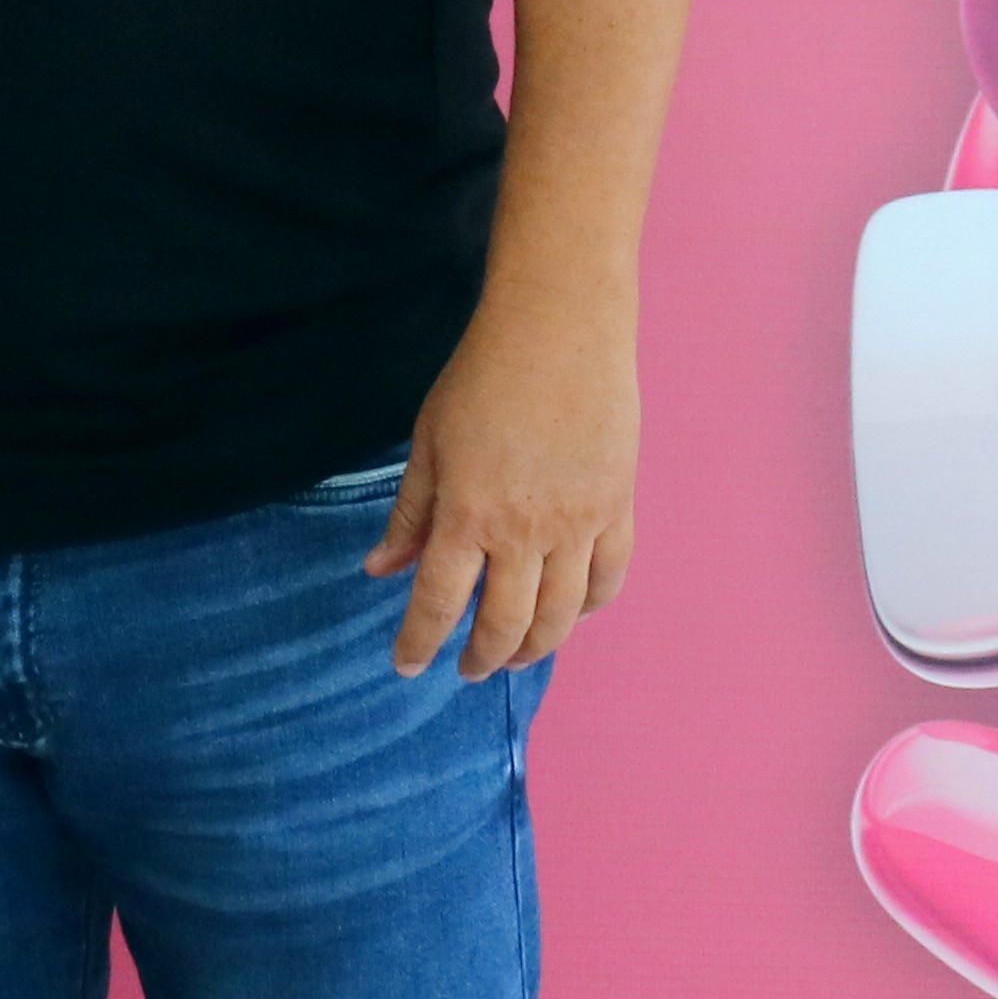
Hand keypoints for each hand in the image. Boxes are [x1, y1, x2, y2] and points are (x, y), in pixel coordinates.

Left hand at [366, 288, 636, 677]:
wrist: (561, 329)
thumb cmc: (482, 376)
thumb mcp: (429, 442)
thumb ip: (410, 513)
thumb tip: (380, 569)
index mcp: (467, 515)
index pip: (439, 603)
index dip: (419, 643)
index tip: (407, 666)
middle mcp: (524, 532)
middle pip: (505, 623)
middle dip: (482, 657)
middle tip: (467, 669)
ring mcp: (578, 524)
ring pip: (560, 615)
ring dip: (535, 648)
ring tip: (515, 657)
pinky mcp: (617, 507)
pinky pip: (608, 578)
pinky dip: (587, 608)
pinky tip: (569, 614)